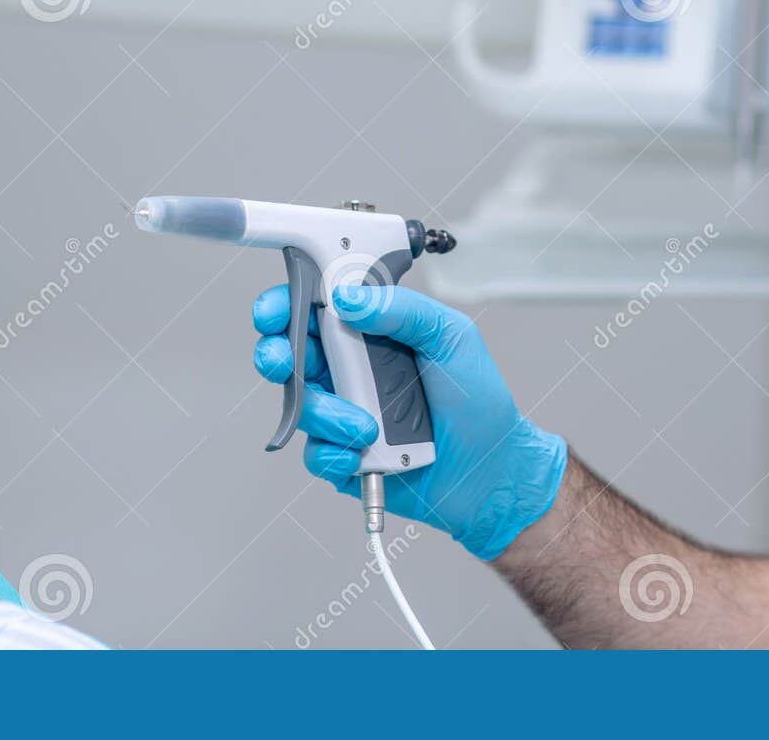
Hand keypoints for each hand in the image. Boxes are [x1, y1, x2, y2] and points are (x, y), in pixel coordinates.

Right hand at [252, 283, 565, 559]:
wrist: (492, 470)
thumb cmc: (478, 400)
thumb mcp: (451, 338)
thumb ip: (404, 310)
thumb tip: (348, 298)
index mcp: (371, 331)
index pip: (315, 307)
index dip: (285, 303)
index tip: (276, 310)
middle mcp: (350, 368)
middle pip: (288, 352)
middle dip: (275, 354)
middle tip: (284, 361)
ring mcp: (343, 412)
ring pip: (301, 404)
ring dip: (326, 414)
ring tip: (368, 427)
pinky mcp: (343, 455)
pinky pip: (315, 453)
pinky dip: (333, 454)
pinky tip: (362, 453)